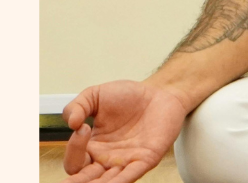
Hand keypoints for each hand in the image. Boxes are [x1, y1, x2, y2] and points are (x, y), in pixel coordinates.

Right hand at [61, 80, 187, 182]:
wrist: (158, 91)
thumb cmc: (126, 96)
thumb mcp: (95, 96)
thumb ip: (77, 106)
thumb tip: (71, 123)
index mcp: (92, 148)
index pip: (74, 162)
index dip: (74, 149)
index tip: (83, 127)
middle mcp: (107, 160)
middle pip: (86, 180)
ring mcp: (126, 162)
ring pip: (107, 182)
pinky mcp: (145, 159)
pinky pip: (130, 175)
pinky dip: (120, 182)